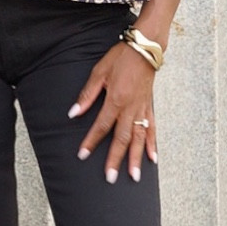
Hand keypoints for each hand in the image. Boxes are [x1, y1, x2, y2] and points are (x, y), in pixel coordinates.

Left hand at [68, 44, 156, 182]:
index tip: (83, 155)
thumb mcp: (99, 72)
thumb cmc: (120, 57)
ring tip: (134, 176)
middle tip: (110, 178)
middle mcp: (131, 108)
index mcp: (116, 99)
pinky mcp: (149, 106)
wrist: (145, 47)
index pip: (101, 125)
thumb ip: (87, 95)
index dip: (91, 141)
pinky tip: (152, 158)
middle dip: (116, 159)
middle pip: (122, 138)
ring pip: (139, 138)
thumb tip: (73, 113)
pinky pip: (152, 128)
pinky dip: (152, 144)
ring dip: (136, 158)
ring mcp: (142, 108)